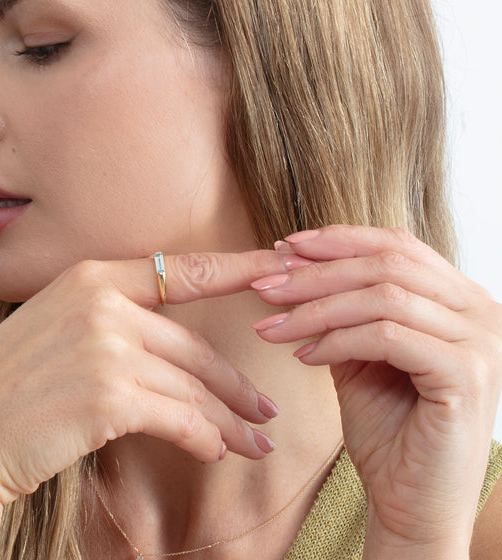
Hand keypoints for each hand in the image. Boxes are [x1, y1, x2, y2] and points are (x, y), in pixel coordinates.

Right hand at [0, 250, 289, 506]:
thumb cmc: (6, 386)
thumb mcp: (55, 330)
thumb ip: (110, 323)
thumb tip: (166, 349)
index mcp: (91, 277)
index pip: (180, 270)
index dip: (236, 266)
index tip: (278, 264)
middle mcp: (102, 302)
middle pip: (191, 345)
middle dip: (234, 383)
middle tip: (264, 408)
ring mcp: (105, 345)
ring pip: (190, 385)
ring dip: (228, 419)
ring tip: (254, 441)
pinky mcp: (108, 395)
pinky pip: (178, 417)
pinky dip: (204, 438)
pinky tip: (216, 452)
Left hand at [250, 225, 501, 554]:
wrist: (412, 504)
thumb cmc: (388, 427)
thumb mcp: (358, 352)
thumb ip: (341, 307)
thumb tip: (291, 261)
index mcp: (458, 298)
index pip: (396, 244)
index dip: (336, 240)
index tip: (282, 246)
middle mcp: (479, 311)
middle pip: (386, 264)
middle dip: (315, 272)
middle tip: (264, 286)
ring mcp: (480, 342)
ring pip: (382, 297)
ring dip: (315, 307)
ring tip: (271, 325)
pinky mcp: (466, 375)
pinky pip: (386, 336)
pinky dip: (337, 340)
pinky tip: (304, 357)